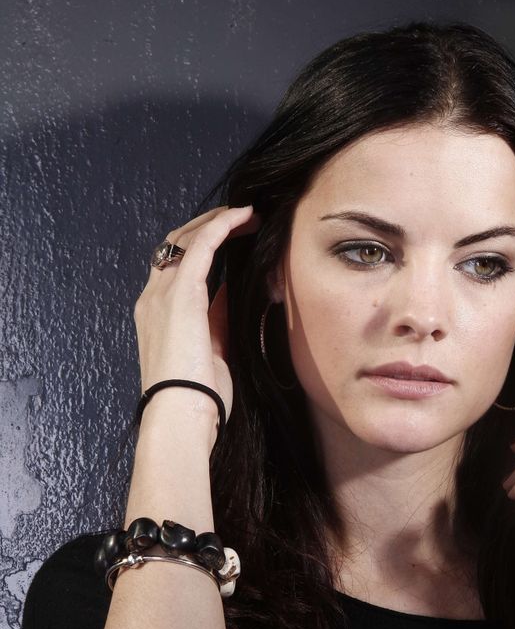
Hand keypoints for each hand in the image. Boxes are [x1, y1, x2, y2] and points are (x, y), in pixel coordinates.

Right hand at [134, 204, 260, 437]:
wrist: (180, 414)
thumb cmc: (198, 396)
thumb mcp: (211, 351)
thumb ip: (217, 320)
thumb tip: (230, 293)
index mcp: (157, 314)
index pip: (174, 267)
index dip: (201, 247)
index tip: (229, 239)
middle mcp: (153, 297)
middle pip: (176, 244)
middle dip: (208, 226)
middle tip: (240, 219)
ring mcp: (163, 294)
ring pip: (186, 238)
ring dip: (217, 221)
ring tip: (247, 215)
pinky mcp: (181, 294)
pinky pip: (202, 246)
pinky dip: (222, 226)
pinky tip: (243, 216)